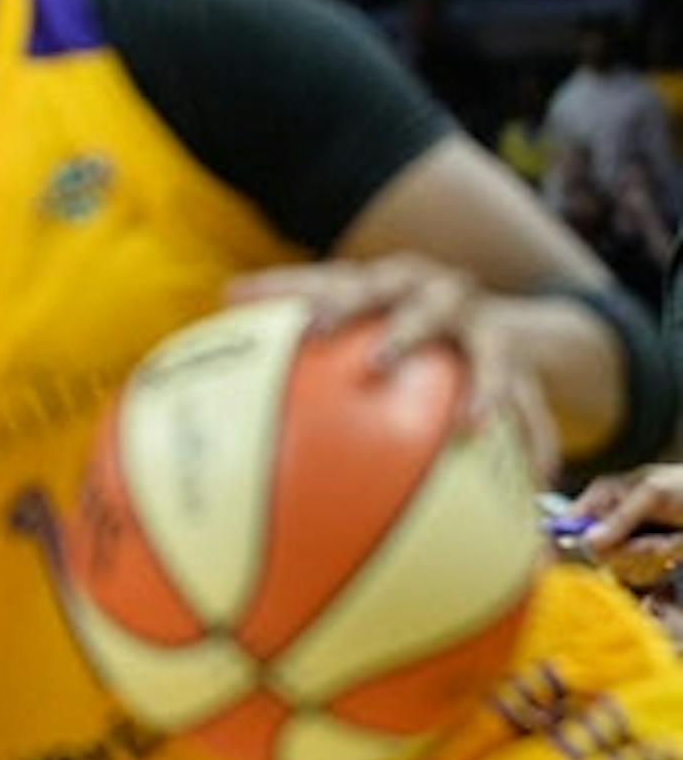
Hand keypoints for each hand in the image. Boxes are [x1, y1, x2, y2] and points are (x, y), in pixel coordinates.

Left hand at [226, 254, 558, 480]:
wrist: (494, 317)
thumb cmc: (392, 315)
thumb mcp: (350, 303)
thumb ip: (293, 299)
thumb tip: (224, 292)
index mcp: (389, 282)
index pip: (355, 285)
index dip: (333, 303)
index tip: (308, 330)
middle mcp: (441, 298)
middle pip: (426, 308)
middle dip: (405, 333)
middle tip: (379, 364)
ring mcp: (486, 330)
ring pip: (492, 356)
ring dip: (484, 389)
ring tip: (472, 427)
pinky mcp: (523, 368)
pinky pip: (534, 408)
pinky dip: (535, 440)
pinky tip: (535, 478)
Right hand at [569, 465, 682, 584]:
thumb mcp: (652, 494)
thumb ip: (619, 517)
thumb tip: (587, 542)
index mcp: (602, 497)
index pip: (567, 524)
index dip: (569, 542)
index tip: (590, 554)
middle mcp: (609, 521)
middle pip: (596, 554)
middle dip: (629, 552)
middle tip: (655, 542)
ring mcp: (627, 541)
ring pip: (619, 567)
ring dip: (649, 558)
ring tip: (670, 541)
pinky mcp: (644, 558)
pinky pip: (638, 573)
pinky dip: (659, 565)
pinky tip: (672, 548)